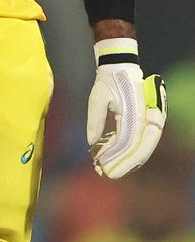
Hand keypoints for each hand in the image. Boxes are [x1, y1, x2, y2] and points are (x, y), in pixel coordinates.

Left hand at [87, 38, 166, 178]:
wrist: (120, 66)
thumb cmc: (108, 80)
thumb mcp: (97, 97)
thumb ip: (95, 119)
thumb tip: (91, 143)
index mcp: (137, 112)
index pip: (131, 143)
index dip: (120, 159)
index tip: (106, 170)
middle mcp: (147, 118)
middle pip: (141, 150)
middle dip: (125, 164)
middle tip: (108, 175)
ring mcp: (149, 120)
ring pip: (142, 148)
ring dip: (127, 160)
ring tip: (108, 168)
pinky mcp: (145, 121)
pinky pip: (139, 141)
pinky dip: (127, 150)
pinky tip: (112, 156)